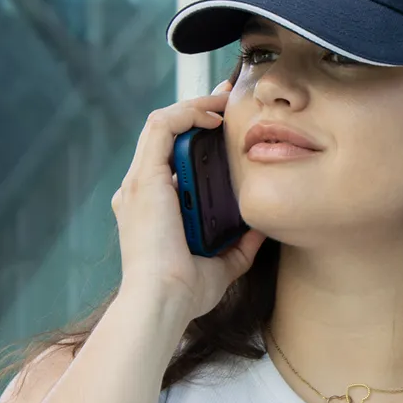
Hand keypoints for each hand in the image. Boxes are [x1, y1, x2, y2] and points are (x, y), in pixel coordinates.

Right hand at [111, 81, 265, 324]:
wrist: (163, 301)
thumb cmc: (184, 292)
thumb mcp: (222, 264)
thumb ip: (240, 247)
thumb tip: (264, 230)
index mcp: (154, 210)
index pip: (172, 161)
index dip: (196, 139)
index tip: (226, 127)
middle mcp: (140, 191)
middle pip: (166, 137)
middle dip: (197, 112)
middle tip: (229, 101)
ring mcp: (138, 183)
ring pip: (161, 125)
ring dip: (193, 107)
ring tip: (224, 101)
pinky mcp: (144, 177)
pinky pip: (161, 127)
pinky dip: (186, 113)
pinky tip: (213, 115)